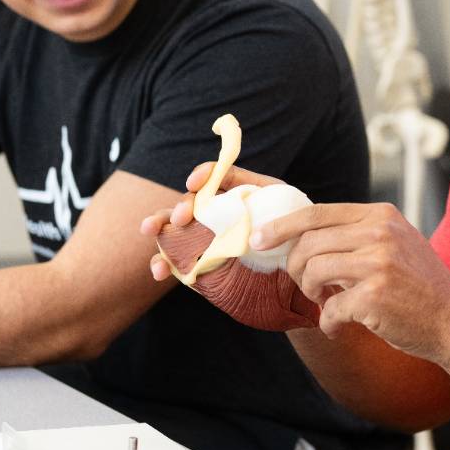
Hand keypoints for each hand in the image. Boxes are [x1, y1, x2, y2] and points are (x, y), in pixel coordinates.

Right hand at [140, 163, 319, 330]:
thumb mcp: (282, 205)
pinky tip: (159, 270)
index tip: (195, 183)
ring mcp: (205, 241)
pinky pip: (176, 263)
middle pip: (188, 204)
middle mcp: (216, 215)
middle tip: (180, 218)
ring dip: (160, 229)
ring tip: (149, 230)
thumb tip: (235, 189)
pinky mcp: (200, 266)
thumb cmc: (293, 232)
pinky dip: (162, 264)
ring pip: (174, 231)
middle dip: (178, 207)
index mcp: (235, 195)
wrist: (300, 274)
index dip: (202, 176)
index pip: (212, 178)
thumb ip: (259, 192)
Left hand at [256, 201, 449, 366]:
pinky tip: (341, 325)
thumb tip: (300, 237)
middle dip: (296, 268)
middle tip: (308, 286)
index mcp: (380, 215)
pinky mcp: (374, 296)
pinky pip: (328, 309)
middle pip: (307, 243)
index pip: (315, 212)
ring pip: (312, 271)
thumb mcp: (394, 242)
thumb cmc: (419, 287)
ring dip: (312, 293)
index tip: (258, 239)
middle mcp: (379, 232)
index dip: (281, 226)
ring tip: (327, 302)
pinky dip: (329, 322)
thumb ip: (356, 234)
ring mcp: (377, 263)